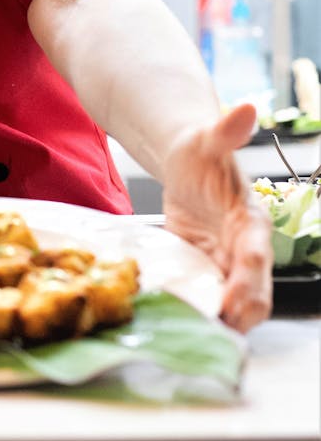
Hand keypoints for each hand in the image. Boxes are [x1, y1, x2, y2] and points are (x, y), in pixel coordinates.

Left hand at [162, 103, 272, 331]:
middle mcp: (243, 243)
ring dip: (224, 315)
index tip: (237, 299)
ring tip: (206, 333)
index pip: (255, 251)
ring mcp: (225, 257)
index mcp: (250, 217)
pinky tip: (187, 318)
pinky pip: (208, 290)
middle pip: (251, 284)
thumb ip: (226, 130)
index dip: (248, 276)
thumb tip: (248, 107)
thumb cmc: (201, 150)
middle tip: (223, 327)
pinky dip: (201, 305)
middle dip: (241, 308)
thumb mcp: (208, 139)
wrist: (185, 162)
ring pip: (234, 296)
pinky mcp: (204, 264)